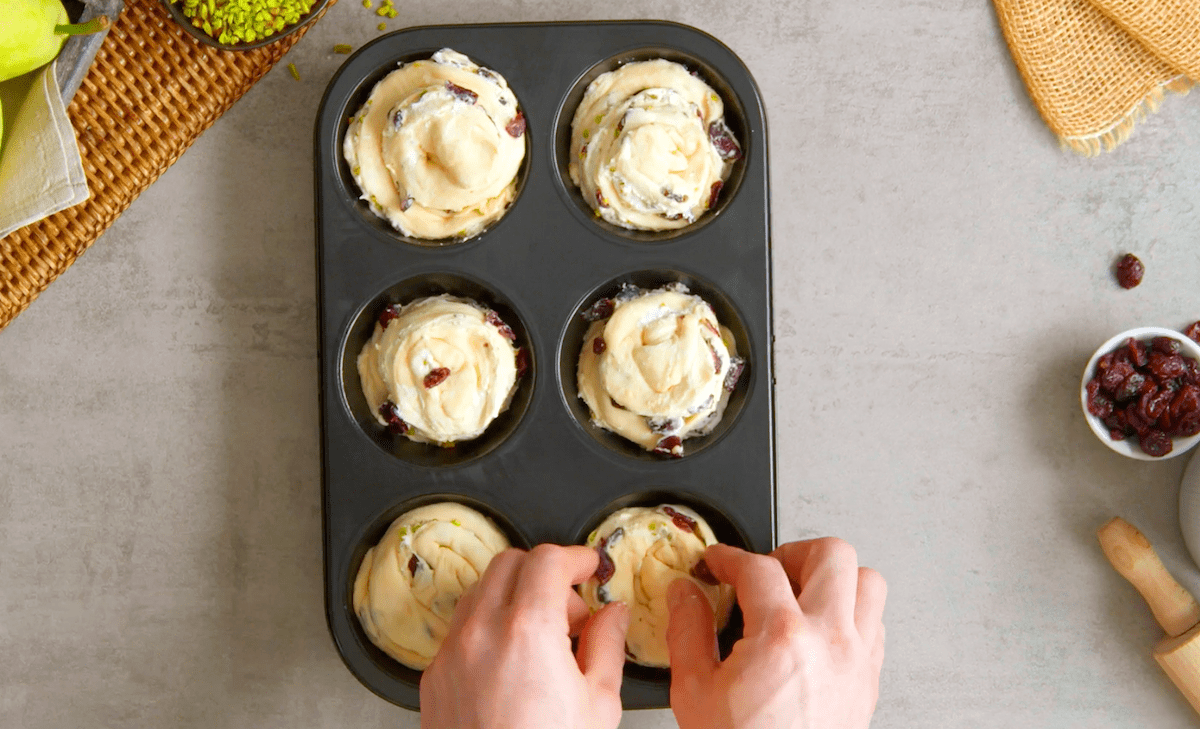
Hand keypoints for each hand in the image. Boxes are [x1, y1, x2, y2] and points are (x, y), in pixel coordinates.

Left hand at [420, 544, 630, 728]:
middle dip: (543, 572)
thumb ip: (607, 646)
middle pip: (509, 563)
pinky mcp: (433, 677)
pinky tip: (511, 661)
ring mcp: (451, 653)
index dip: (575, 557)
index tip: (589, 567)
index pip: (547, 560)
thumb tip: (613, 615)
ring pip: (480, 592)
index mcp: (528, 630)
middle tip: (570, 604)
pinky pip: (460, 630)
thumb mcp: (598, 705)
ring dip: (513, 597)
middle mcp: (481, 632)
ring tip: (542, 636)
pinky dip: (488, 628)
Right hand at [666, 540, 885, 728]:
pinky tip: (819, 627)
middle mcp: (830, 640)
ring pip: (868, 582)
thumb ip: (687, 631)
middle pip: (831, 554)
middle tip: (764, 570)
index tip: (716, 563)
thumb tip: (684, 593)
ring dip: (833, 578)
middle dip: (791, 551)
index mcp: (782, 637)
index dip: (729, 557)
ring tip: (799, 591)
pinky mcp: (870, 680)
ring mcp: (857, 659)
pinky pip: (875, 622)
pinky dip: (849, 612)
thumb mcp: (695, 691)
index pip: (758, 567)